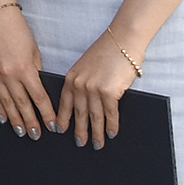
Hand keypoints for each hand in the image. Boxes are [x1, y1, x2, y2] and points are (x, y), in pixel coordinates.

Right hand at [0, 7, 55, 139]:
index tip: (52, 126)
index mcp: (25, 68)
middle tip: (37, 135)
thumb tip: (38, 87)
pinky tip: (4, 119)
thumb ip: (35, 70)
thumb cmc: (16, 30)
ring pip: (7, 104)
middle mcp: (9, 75)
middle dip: (31, 122)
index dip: (46, 113)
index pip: (39, 97)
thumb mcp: (33, 50)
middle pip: (23, 105)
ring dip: (15, 120)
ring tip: (22, 132)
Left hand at [55, 33, 139, 148]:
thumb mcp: (85, 65)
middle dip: (79, 131)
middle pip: (79, 114)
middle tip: (79, 144)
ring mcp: (94, 89)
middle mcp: (80, 85)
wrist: (123, 40)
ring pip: (94, 117)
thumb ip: (82, 82)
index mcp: (72, 78)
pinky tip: (111, 134)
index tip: (60, 130)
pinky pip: (110, 114)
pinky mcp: (109, 92)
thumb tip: (84, 102)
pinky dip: (111, 126)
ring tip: (96, 144)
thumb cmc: (107, 51)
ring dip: (96, 133)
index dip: (63, 119)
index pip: (64, 103)